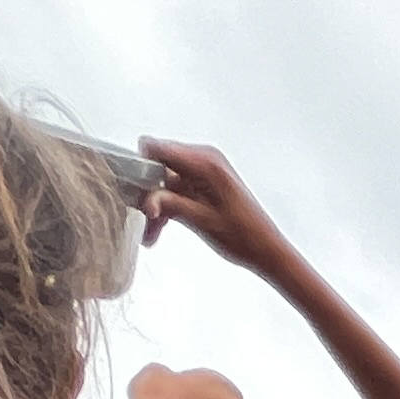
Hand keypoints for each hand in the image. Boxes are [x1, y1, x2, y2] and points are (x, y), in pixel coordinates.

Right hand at [136, 138, 297, 277]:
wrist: (268, 251)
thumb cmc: (244, 237)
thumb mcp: (200, 220)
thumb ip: (169, 204)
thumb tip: (144, 198)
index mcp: (205, 162)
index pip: (155, 147)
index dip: (139, 167)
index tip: (132, 190)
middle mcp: (204, 160)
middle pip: (158, 166)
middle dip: (148, 194)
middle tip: (142, 219)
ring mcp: (204, 172)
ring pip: (165, 183)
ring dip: (156, 207)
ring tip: (150, 235)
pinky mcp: (205, 185)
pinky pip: (177, 190)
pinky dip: (168, 208)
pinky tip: (157, 232)